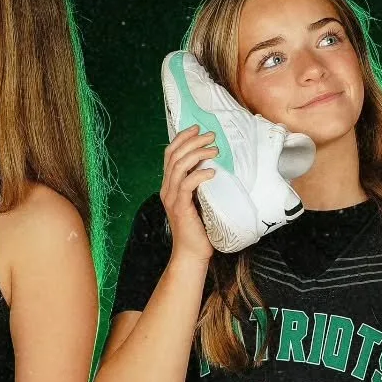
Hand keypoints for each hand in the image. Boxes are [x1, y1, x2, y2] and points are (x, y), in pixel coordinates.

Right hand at [160, 124, 217, 262]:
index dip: (182, 138)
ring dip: (197, 154)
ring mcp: (172, 198)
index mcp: (169, 185)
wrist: (192, 253)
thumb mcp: (199, 200)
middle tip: (211, 136)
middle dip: (192, 141)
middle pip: (173, 156)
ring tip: (214, 150)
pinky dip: (199, 175)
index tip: (197, 128)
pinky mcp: (180, 208)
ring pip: (178, 167)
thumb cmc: (199, 229)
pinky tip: (212, 172)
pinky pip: (186, 185)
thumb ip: (200, 185)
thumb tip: (214, 165)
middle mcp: (167, 189)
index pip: (170, 154)